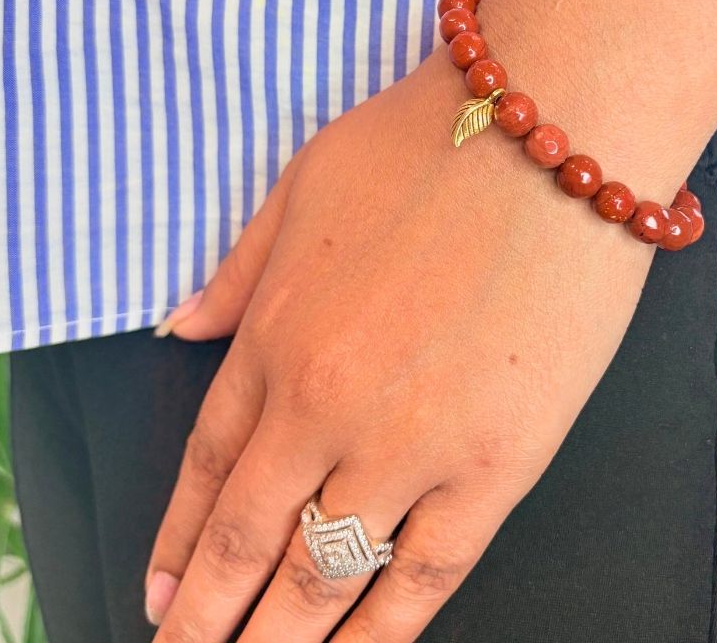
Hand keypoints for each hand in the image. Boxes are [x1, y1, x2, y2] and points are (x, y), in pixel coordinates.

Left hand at [145, 44, 671, 641]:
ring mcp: (410, 442)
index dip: (180, 540)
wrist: (553, 125)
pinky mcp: (499, 463)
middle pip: (247, 541)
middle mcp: (325, 403)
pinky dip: (380, 634)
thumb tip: (184, 326)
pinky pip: (425, 577)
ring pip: (323, 578)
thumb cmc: (431, 139)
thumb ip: (239, 266)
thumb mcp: (304, 181)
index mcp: (275, 332)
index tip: (163, 593)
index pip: (204, 466)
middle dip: (206, 622)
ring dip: (279, 642)